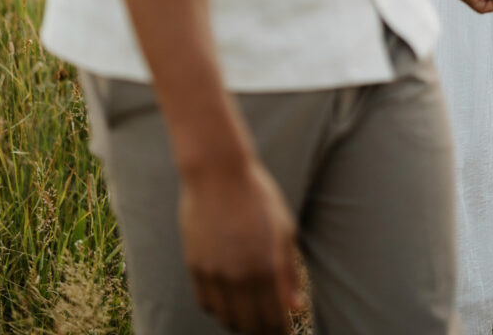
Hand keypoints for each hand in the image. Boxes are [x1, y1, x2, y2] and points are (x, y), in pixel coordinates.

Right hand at [180, 156, 305, 333]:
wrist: (218, 174)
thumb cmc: (258, 197)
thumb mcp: (285, 229)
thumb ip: (290, 272)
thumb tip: (296, 306)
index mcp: (267, 268)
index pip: (275, 320)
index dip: (282, 331)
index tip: (286, 332)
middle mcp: (240, 277)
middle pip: (251, 326)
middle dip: (264, 331)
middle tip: (271, 327)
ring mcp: (214, 274)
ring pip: (227, 319)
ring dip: (241, 323)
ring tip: (251, 317)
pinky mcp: (195, 267)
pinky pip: (206, 303)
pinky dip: (219, 309)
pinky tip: (229, 302)